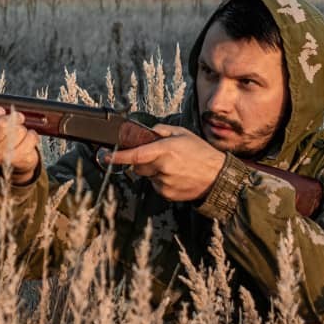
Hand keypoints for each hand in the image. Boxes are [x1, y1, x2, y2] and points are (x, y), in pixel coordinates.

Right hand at [0, 106, 39, 183]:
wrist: (8, 159)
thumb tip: (11, 112)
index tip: (1, 111)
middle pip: (3, 124)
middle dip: (13, 118)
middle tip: (17, 118)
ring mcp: (1, 157)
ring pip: (20, 130)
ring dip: (23, 129)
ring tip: (19, 134)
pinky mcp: (18, 161)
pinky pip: (31, 139)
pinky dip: (32, 136)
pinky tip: (26, 140)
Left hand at [103, 123, 225, 202]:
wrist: (218, 177)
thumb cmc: (202, 154)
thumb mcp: (183, 133)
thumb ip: (162, 130)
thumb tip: (147, 131)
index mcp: (166, 150)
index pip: (135, 154)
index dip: (118, 156)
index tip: (106, 156)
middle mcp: (163, 167)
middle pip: (138, 166)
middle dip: (142, 161)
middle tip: (160, 157)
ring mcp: (164, 182)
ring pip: (147, 176)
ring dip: (154, 171)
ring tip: (174, 167)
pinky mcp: (167, 194)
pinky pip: (156, 186)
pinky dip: (161, 181)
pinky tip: (176, 176)